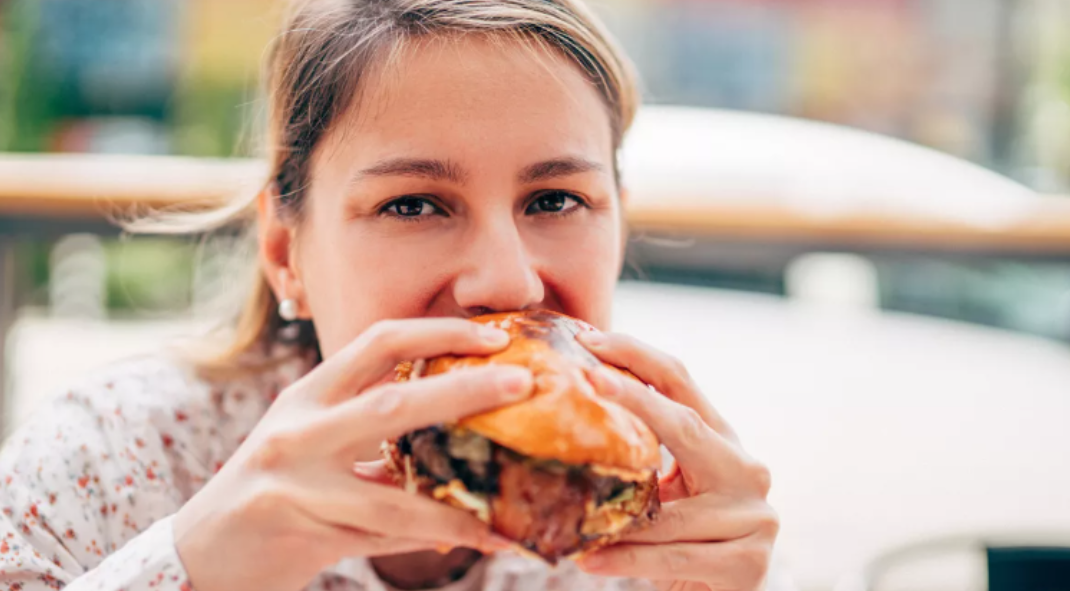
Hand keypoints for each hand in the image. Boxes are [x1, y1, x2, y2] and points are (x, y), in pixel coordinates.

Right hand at [174, 319, 533, 590]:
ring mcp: (294, 483)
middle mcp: (298, 430)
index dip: (439, 331)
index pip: (378, 341)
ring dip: (457, 507)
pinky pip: (380, 538)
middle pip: (392, 403)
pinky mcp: (296, 530)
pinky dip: (429, 540)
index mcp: (309, 394)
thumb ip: (372, 432)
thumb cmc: (271, 491)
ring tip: (507, 513)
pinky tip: (473, 539)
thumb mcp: (312, 443)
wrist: (204, 553)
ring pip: (392, 496)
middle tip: (523, 385)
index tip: (497, 334)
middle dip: (464, 391)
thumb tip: (459, 427)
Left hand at [577, 331, 777, 590]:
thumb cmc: (679, 539)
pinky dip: (628, 560)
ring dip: (615, 513)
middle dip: (635, 399)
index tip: (588, 339)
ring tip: (566, 509)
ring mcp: (754, 518)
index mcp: (723, 440)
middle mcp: (747, 469)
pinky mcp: (747, 565)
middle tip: (589, 378)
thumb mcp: (663, 489)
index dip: (636, 355)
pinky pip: (674, 557)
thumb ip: (637, 455)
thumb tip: (563, 411)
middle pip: (686, 424)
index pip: (681, 381)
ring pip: (669, 510)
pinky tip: (590, 559)